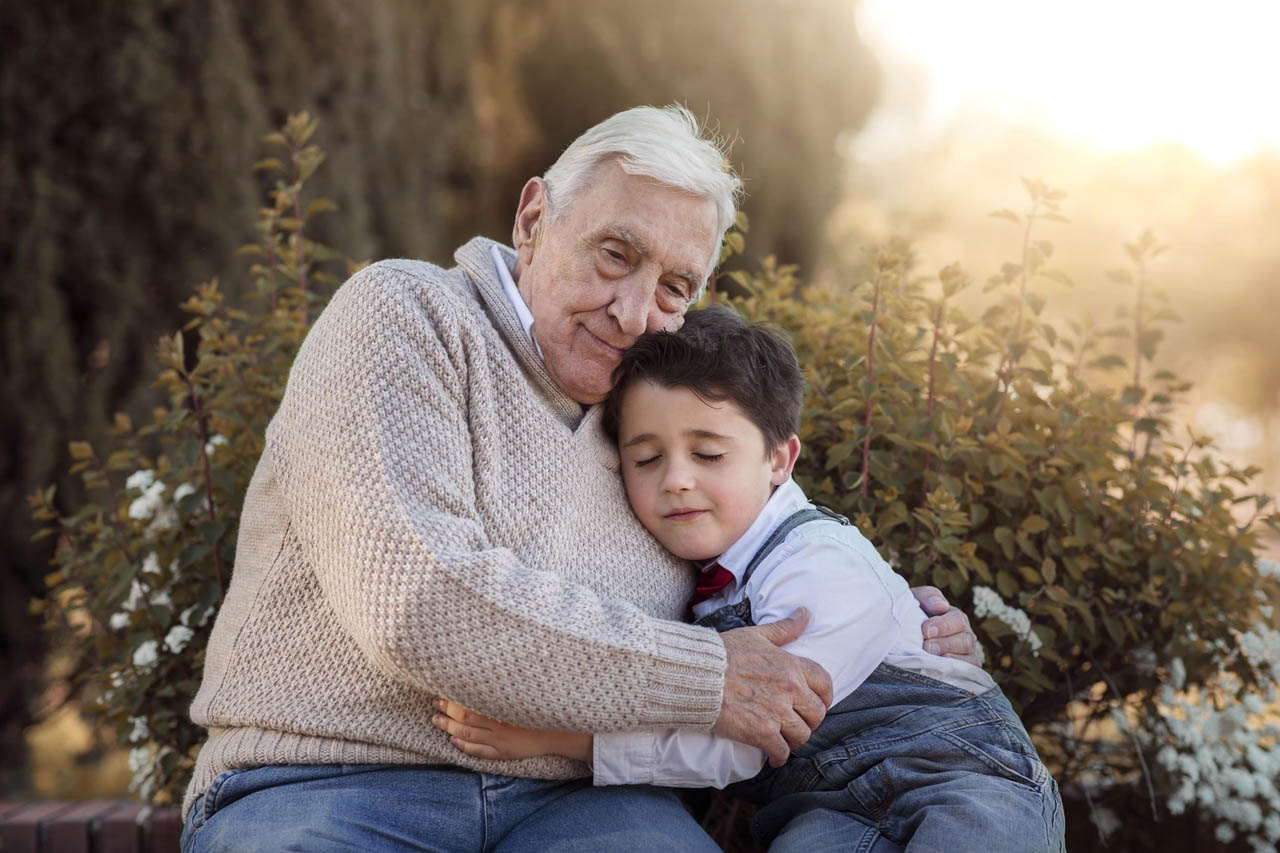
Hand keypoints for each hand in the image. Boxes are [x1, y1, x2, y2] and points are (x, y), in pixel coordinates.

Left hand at [430, 698, 592, 762]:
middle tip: (433, 705)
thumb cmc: (541, 704)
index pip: (469, 706)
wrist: (561, 729)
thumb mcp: (523, 691)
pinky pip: (479, 752)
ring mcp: (501, 741)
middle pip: (465, 720)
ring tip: (436, 722)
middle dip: (446, 713)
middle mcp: (499, 725)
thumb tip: (481, 670)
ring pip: (468, 736)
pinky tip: (454, 741)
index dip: (451, 701)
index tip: (439, 693)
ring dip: (450, 729)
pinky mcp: (504, 753)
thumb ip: (502, 684)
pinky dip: (464, 747)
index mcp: (502, 708)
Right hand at [712, 607, 832, 767]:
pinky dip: (778, 757)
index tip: (817, 702)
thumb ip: (784, 628)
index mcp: (791, 666)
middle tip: (797, 722)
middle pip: (817, 713)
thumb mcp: (756, 635)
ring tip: (784, 739)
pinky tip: (772, 756)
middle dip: (809, 720)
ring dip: (794, 739)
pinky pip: (782, 752)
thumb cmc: (723, 653)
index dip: (824, 696)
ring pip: (802, 735)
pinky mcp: (761, 733)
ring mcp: (777, 713)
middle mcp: (790, 690)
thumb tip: (805, 613)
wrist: (697, 675)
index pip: (824, 683)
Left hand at [911, 585, 982, 667]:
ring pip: (970, 659)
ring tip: (933, 659)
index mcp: (954, 618)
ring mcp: (965, 655)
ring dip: (951, 660)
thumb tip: (942, 606)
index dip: (944, 626)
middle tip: (927, 647)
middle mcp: (964, 636)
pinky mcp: (962, 671)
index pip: (958, 620)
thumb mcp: (916, 599)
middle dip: (945, 644)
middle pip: (966, 641)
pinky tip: (941, 672)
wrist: (899, 635)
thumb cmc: (910, 615)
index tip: (925, 630)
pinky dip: (957, 673)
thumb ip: (928, 597)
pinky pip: (969, 673)